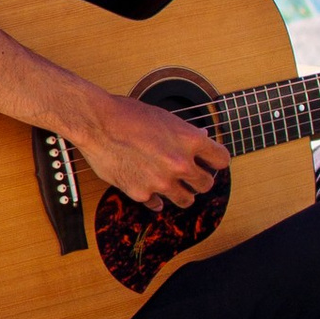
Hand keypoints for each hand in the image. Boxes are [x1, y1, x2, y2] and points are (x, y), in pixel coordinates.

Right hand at [68, 85, 226, 206]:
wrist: (97, 124)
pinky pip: (157, 203)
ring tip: (173, 184)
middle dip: (200, 179)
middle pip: (207, 184)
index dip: (217, 161)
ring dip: (182, 193)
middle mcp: (180, 164)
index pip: (222, 160)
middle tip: (192, 175)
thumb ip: (185, 133)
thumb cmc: (128, 115)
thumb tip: (202, 136)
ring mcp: (161, 182)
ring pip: (186, 200)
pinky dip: (155, 197)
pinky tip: (150, 187)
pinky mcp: (141, 193)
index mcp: (190, 140)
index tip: (211, 162)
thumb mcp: (165, 117)